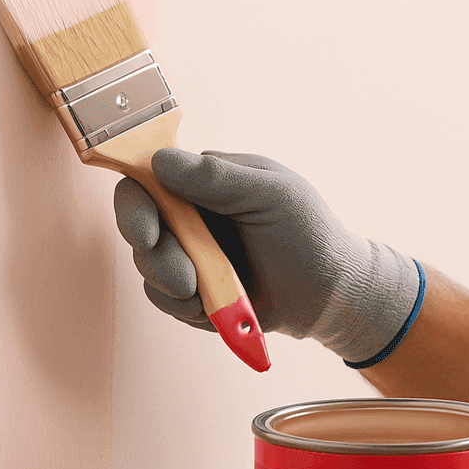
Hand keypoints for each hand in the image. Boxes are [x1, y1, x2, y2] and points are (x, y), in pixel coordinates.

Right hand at [113, 148, 419, 362]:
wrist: (332, 294)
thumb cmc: (309, 234)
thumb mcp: (272, 195)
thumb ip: (217, 177)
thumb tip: (160, 160)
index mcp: (204, 180)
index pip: (147, 178)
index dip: (135, 203)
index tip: (147, 232)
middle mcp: (190, 214)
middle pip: (137, 225)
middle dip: (153, 254)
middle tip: (183, 277)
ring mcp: (189, 253)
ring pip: (147, 266)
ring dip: (172, 284)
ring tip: (209, 293)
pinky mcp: (192, 290)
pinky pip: (164, 299)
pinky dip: (183, 306)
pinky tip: (211, 308)